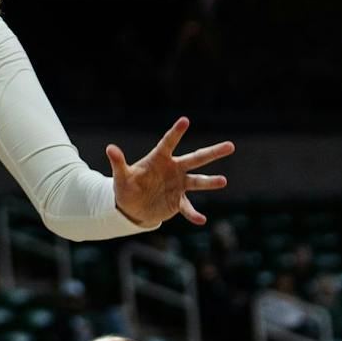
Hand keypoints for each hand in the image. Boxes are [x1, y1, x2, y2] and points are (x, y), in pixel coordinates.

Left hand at [108, 117, 232, 226]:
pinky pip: (188, 207)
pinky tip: (201, 220)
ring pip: (198, 181)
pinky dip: (193, 214)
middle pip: (196, 159)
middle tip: (231, 146)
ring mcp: (179, 185)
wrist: (133, 207)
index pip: (169, 143)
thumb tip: (110, 148)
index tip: (185, 120)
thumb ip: (118, 163)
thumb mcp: (121, 176)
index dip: (176, 132)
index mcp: (159, 158)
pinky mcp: (179, 201)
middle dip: (213, 152)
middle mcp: (174, 169)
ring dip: (210, 181)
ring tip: (223, 180)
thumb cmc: (127, 187)